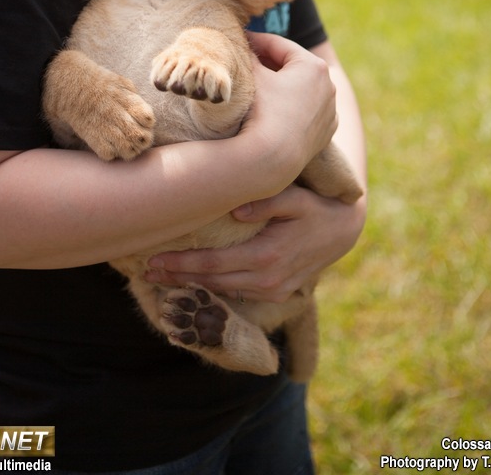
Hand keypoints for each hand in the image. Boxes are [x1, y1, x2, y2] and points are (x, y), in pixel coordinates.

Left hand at [144, 183, 365, 303]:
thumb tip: (235, 210)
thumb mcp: (296, 197)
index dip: (182, 264)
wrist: (344, 230)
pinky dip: (212, 288)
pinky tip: (193, 281)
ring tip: (162, 277)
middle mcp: (267, 279)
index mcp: (267, 255)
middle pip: (211, 282)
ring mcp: (272, 290)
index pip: (213, 264)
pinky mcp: (276, 293)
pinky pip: (237, 293)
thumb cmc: (315, 206)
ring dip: (191, 284)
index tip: (154, 261)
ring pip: (222, 291)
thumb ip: (268, 201)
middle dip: (178, 277)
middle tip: (147, 271)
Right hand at [242, 32, 338, 181]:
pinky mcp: (327, 131)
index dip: (256, 41)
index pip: (279, 45)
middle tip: (247, 63)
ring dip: (283, 86)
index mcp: (313, 65)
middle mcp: (329, 85)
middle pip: (293, 66)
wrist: (273, 159)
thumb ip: (247, 56)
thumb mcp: (251, 76)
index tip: (241, 42)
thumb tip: (241, 45)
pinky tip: (277, 111)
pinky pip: (308, 111)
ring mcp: (330, 110)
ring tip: (260, 87)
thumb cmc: (262, 111)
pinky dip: (294, 107)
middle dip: (270, 63)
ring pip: (302, 89)